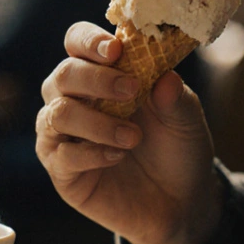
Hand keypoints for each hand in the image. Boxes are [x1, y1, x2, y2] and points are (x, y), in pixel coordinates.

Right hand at [36, 22, 223, 243]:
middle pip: (63, 75)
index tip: (115, 50)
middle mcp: (74, 100)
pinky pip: (61, 156)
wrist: (182, 203)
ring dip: (97, 122)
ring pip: (57, 114)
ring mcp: (64, 136)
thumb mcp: (186, 120)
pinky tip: (118, 155)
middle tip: (131, 89)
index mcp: (101, 74)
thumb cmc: (178, 149)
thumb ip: (175, 97)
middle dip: (95, 78)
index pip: (78, 43)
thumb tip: (166, 77)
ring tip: (133, 136)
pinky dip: (91, 153)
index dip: (89, 41)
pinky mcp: (62, 172)